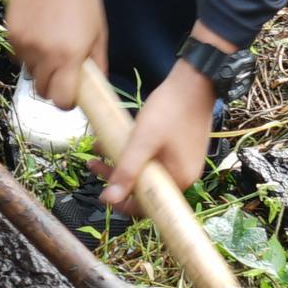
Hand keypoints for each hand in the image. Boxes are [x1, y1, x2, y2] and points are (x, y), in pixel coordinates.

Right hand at [7, 0, 107, 116]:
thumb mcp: (98, 33)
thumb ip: (97, 64)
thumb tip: (96, 87)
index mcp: (69, 56)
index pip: (61, 100)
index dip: (66, 101)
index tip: (71, 93)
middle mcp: (44, 54)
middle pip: (42, 91)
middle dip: (53, 86)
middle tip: (63, 69)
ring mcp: (24, 45)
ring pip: (30, 73)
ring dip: (40, 68)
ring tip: (52, 43)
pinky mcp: (11, 34)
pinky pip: (20, 55)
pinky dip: (29, 51)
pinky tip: (39, 30)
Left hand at [101, 57, 220, 213]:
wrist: (194, 81)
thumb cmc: (170, 110)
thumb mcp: (142, 141)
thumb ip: (126, 171)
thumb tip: (108, 200)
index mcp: (179, 180)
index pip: (148, 206)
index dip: (122, 203)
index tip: (101, 193)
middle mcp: (184, 176)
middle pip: (145, 188)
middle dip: (117, 178)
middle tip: (92, 164)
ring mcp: (182, 161)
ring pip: (147, 172)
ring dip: (121, 163)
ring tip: (98, 149)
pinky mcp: (179, 148)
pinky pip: (153, 159)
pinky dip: (134, 154)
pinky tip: (116, 140)